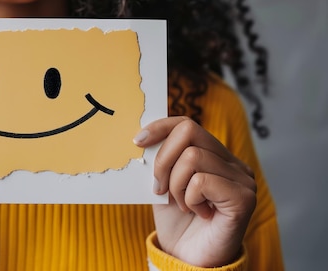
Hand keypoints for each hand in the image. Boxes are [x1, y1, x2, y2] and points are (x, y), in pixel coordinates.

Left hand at [134, 116, 255, 266]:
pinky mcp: (244, 198)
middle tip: (160, 189)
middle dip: (163, 160)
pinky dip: (189, 198)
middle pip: (189, 132)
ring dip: (176, 185)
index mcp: (215, 156)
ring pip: (192, 157)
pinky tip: (198, 212)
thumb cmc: (178, 223)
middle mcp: (233, 163)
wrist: (190, 259)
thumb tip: (143, 137)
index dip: (160, 127)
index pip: (187, 124)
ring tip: (183, 205)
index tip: (138, 141)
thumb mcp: (162, 184)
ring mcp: (242, 179)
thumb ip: (159, 161)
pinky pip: (201, 181)